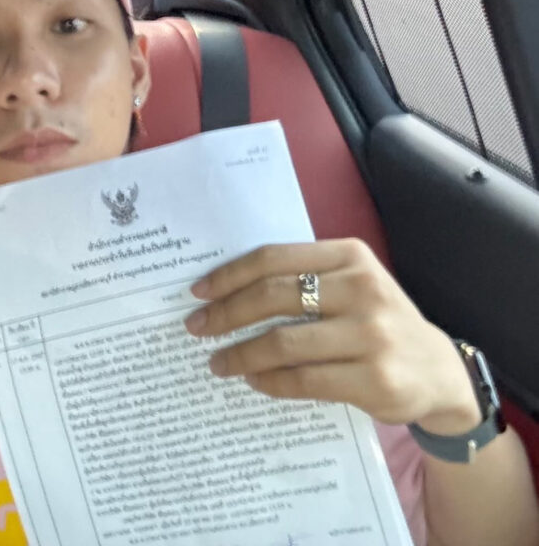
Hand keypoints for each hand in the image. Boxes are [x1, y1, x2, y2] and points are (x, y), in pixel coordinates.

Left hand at [184, 238, 482, 433]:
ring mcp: (371, 334)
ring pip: (284, 342)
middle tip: (196, 327)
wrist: (438, 371)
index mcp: (350, 255)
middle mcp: (362, 288)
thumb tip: (228, 289)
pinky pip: (304, 379)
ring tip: (218, 361)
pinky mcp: (375, 378)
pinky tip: (253, 379)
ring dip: (241, 353)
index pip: (274, 258)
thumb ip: (304, 279)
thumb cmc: (378, 321)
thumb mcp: (350, 284)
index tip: (198, 290)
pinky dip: (269, 380)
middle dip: (226, 313)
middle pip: (273, 296)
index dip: (230, 274)